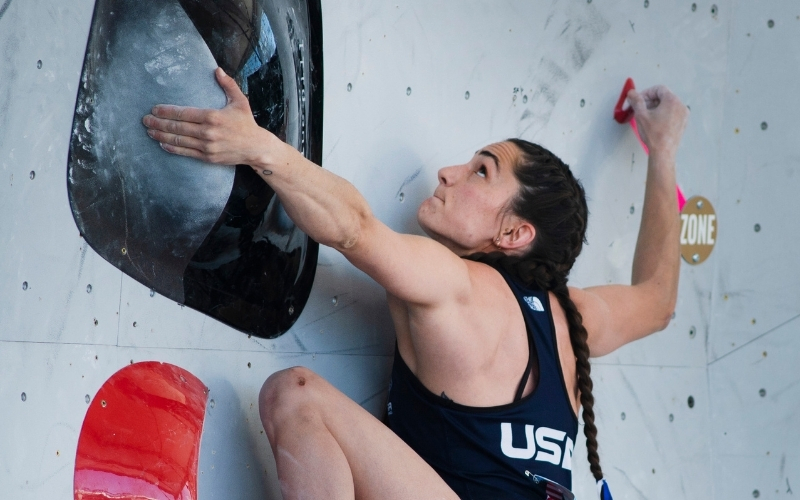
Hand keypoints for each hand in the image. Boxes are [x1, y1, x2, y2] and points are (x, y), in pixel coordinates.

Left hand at [142, 68, 272, 164]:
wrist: (256, 148)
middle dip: (158, 123)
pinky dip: (172, 148)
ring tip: (150, 132)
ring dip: (161, 136)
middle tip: (145, 120)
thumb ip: (228, 85)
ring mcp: (207, 146)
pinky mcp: (207, 157)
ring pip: (178, 141)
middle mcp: (207, 132)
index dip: (166, 111)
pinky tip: (163, 144)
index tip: (155, 109)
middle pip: (177, 127)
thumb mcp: (240, 101)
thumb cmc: (247, 124)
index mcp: (212, 116)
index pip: (183, 113)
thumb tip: (217, 70)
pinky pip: (186, 153)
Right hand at [627, 85, 688, 158]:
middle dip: (649, 101)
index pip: (658, 89)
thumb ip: (636, 101)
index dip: (645, 93)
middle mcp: (681, 105)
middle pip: (663, 96)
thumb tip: (632, 93)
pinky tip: (654, 123)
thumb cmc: (653, 134)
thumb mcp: (641, 115)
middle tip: (638, 109)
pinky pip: (672, 113)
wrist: (663, 152)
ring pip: (667, 105)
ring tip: (645, 117)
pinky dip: (662, 114)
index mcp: (672, 100)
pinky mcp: (682, 123)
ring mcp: (683, 114)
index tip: (637, 100)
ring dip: (655, 107)